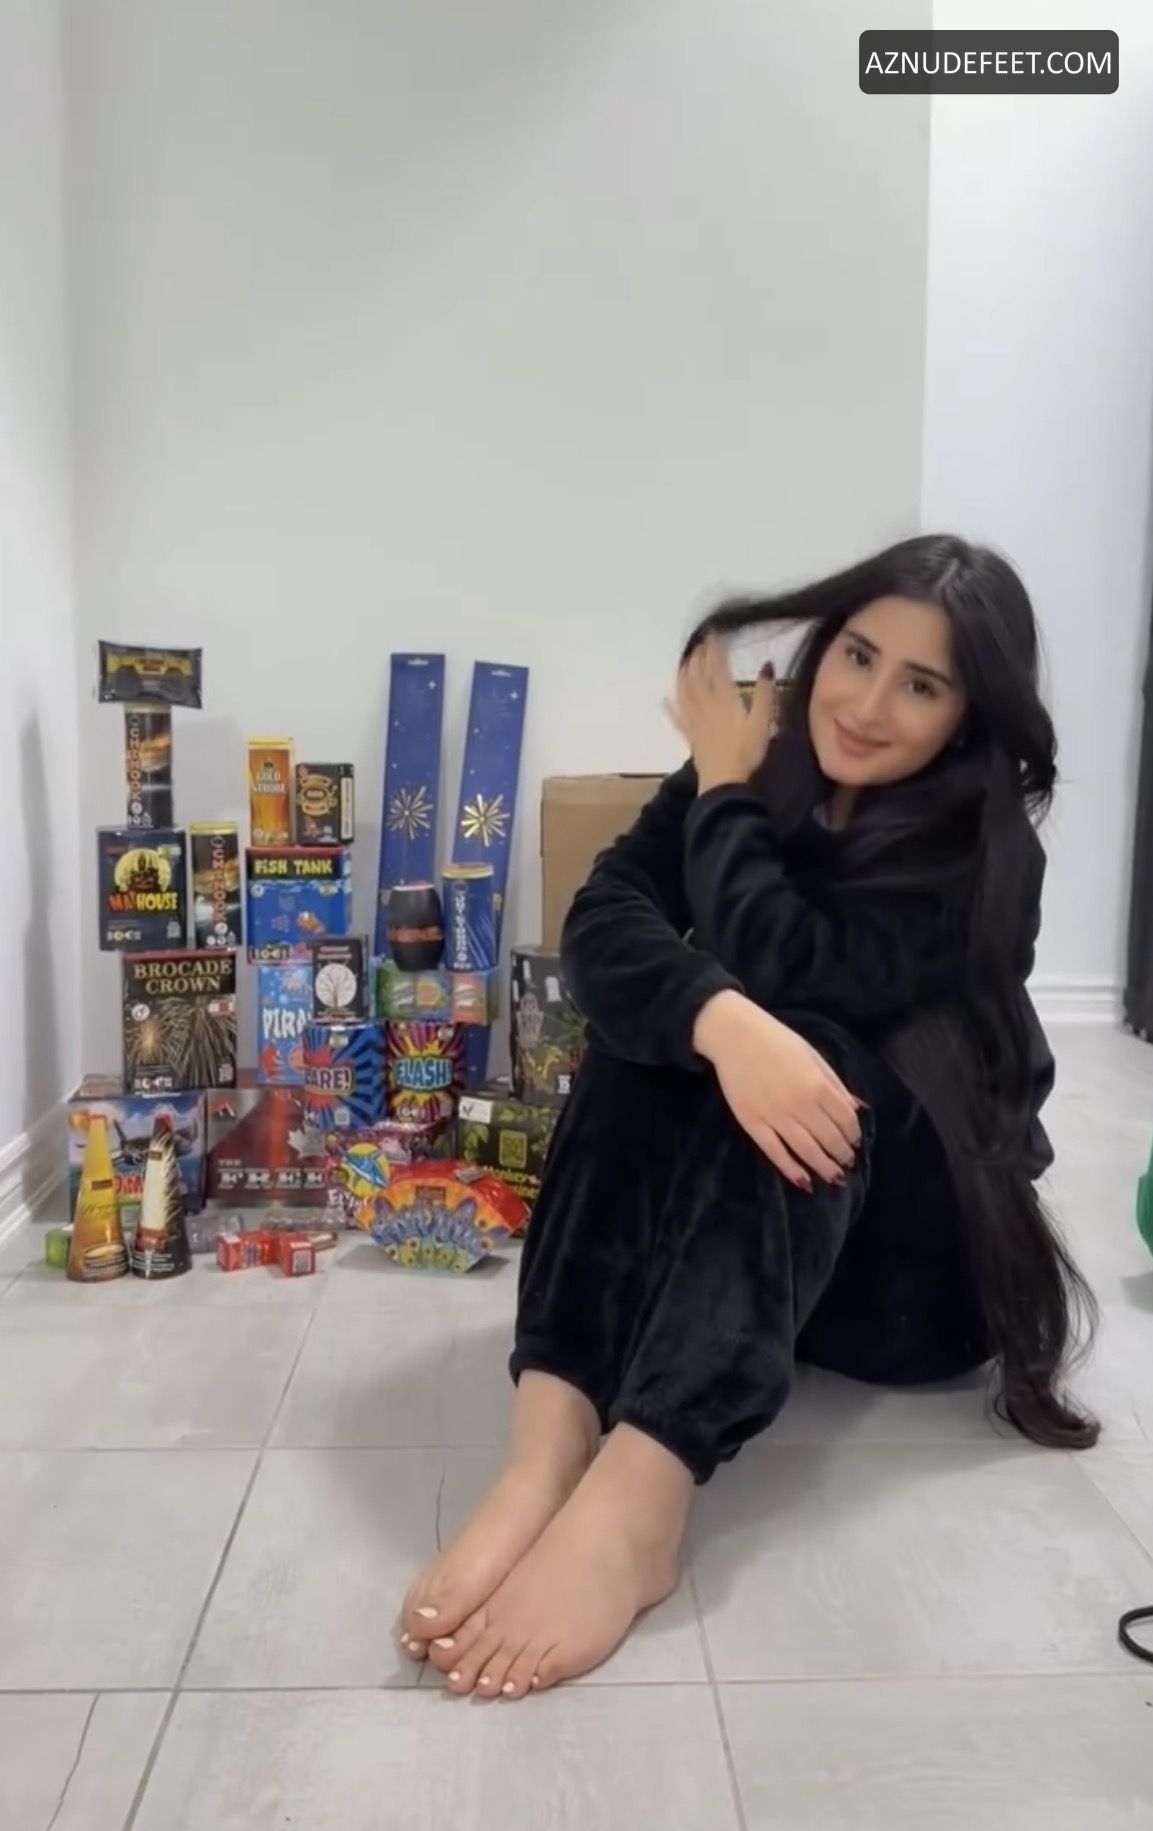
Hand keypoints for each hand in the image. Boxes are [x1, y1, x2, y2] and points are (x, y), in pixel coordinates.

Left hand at [666, 635, 775, 791]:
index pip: (717, 665)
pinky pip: (676, 718)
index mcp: (724, 697)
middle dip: (697, 657)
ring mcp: (694, 720)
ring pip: (684, 691)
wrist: (724, 782)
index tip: (713, 632)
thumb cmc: (747, 751)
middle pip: (697, 675)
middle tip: (699, 645)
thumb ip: (766, 692)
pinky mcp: (689, 736)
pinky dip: (670, 707)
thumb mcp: (764, 721)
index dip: (715, 648)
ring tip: (684, 663)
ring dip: (683, 674)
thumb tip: (767, 665)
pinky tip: (664, 700)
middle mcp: (705, 704)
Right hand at [693, 990, 861, 1189]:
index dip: (853, 1134)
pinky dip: (791, 1169)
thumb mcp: (813, 1056)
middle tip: (847, 1163)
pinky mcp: (752, 1124)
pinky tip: (804, 1181)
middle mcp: (800, 1104)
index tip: (855, 1142)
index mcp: (817, 1085)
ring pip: (806, 1150)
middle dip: (842, 1154)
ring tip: (834, 1178)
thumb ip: (835, 1084)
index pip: (845, 1119)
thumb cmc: (777, 1041)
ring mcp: (774, 1116)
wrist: (734, 1035)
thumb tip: (857, 1109)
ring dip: (824, 1167)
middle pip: (829, 1138)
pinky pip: (775, 1152)